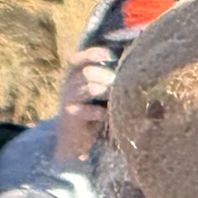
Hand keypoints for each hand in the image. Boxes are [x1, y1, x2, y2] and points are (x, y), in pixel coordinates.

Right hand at [52, 44, 113, 163]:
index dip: (91, 54)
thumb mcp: (95, 94)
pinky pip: (88, 110)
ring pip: (89, 88)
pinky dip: (102, 112)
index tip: (110, 55)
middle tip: (119, 82)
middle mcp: (67, 87)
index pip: (75, 60)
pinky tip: (109, 115)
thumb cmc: (91, 114)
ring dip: (106, 90)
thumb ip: (104, 79)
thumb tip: (130, 64)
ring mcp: (68, 102)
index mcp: (72, 78)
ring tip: (116, 96)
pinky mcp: (70, 118)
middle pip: (87, 72)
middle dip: (106, 75)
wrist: (73, 143)